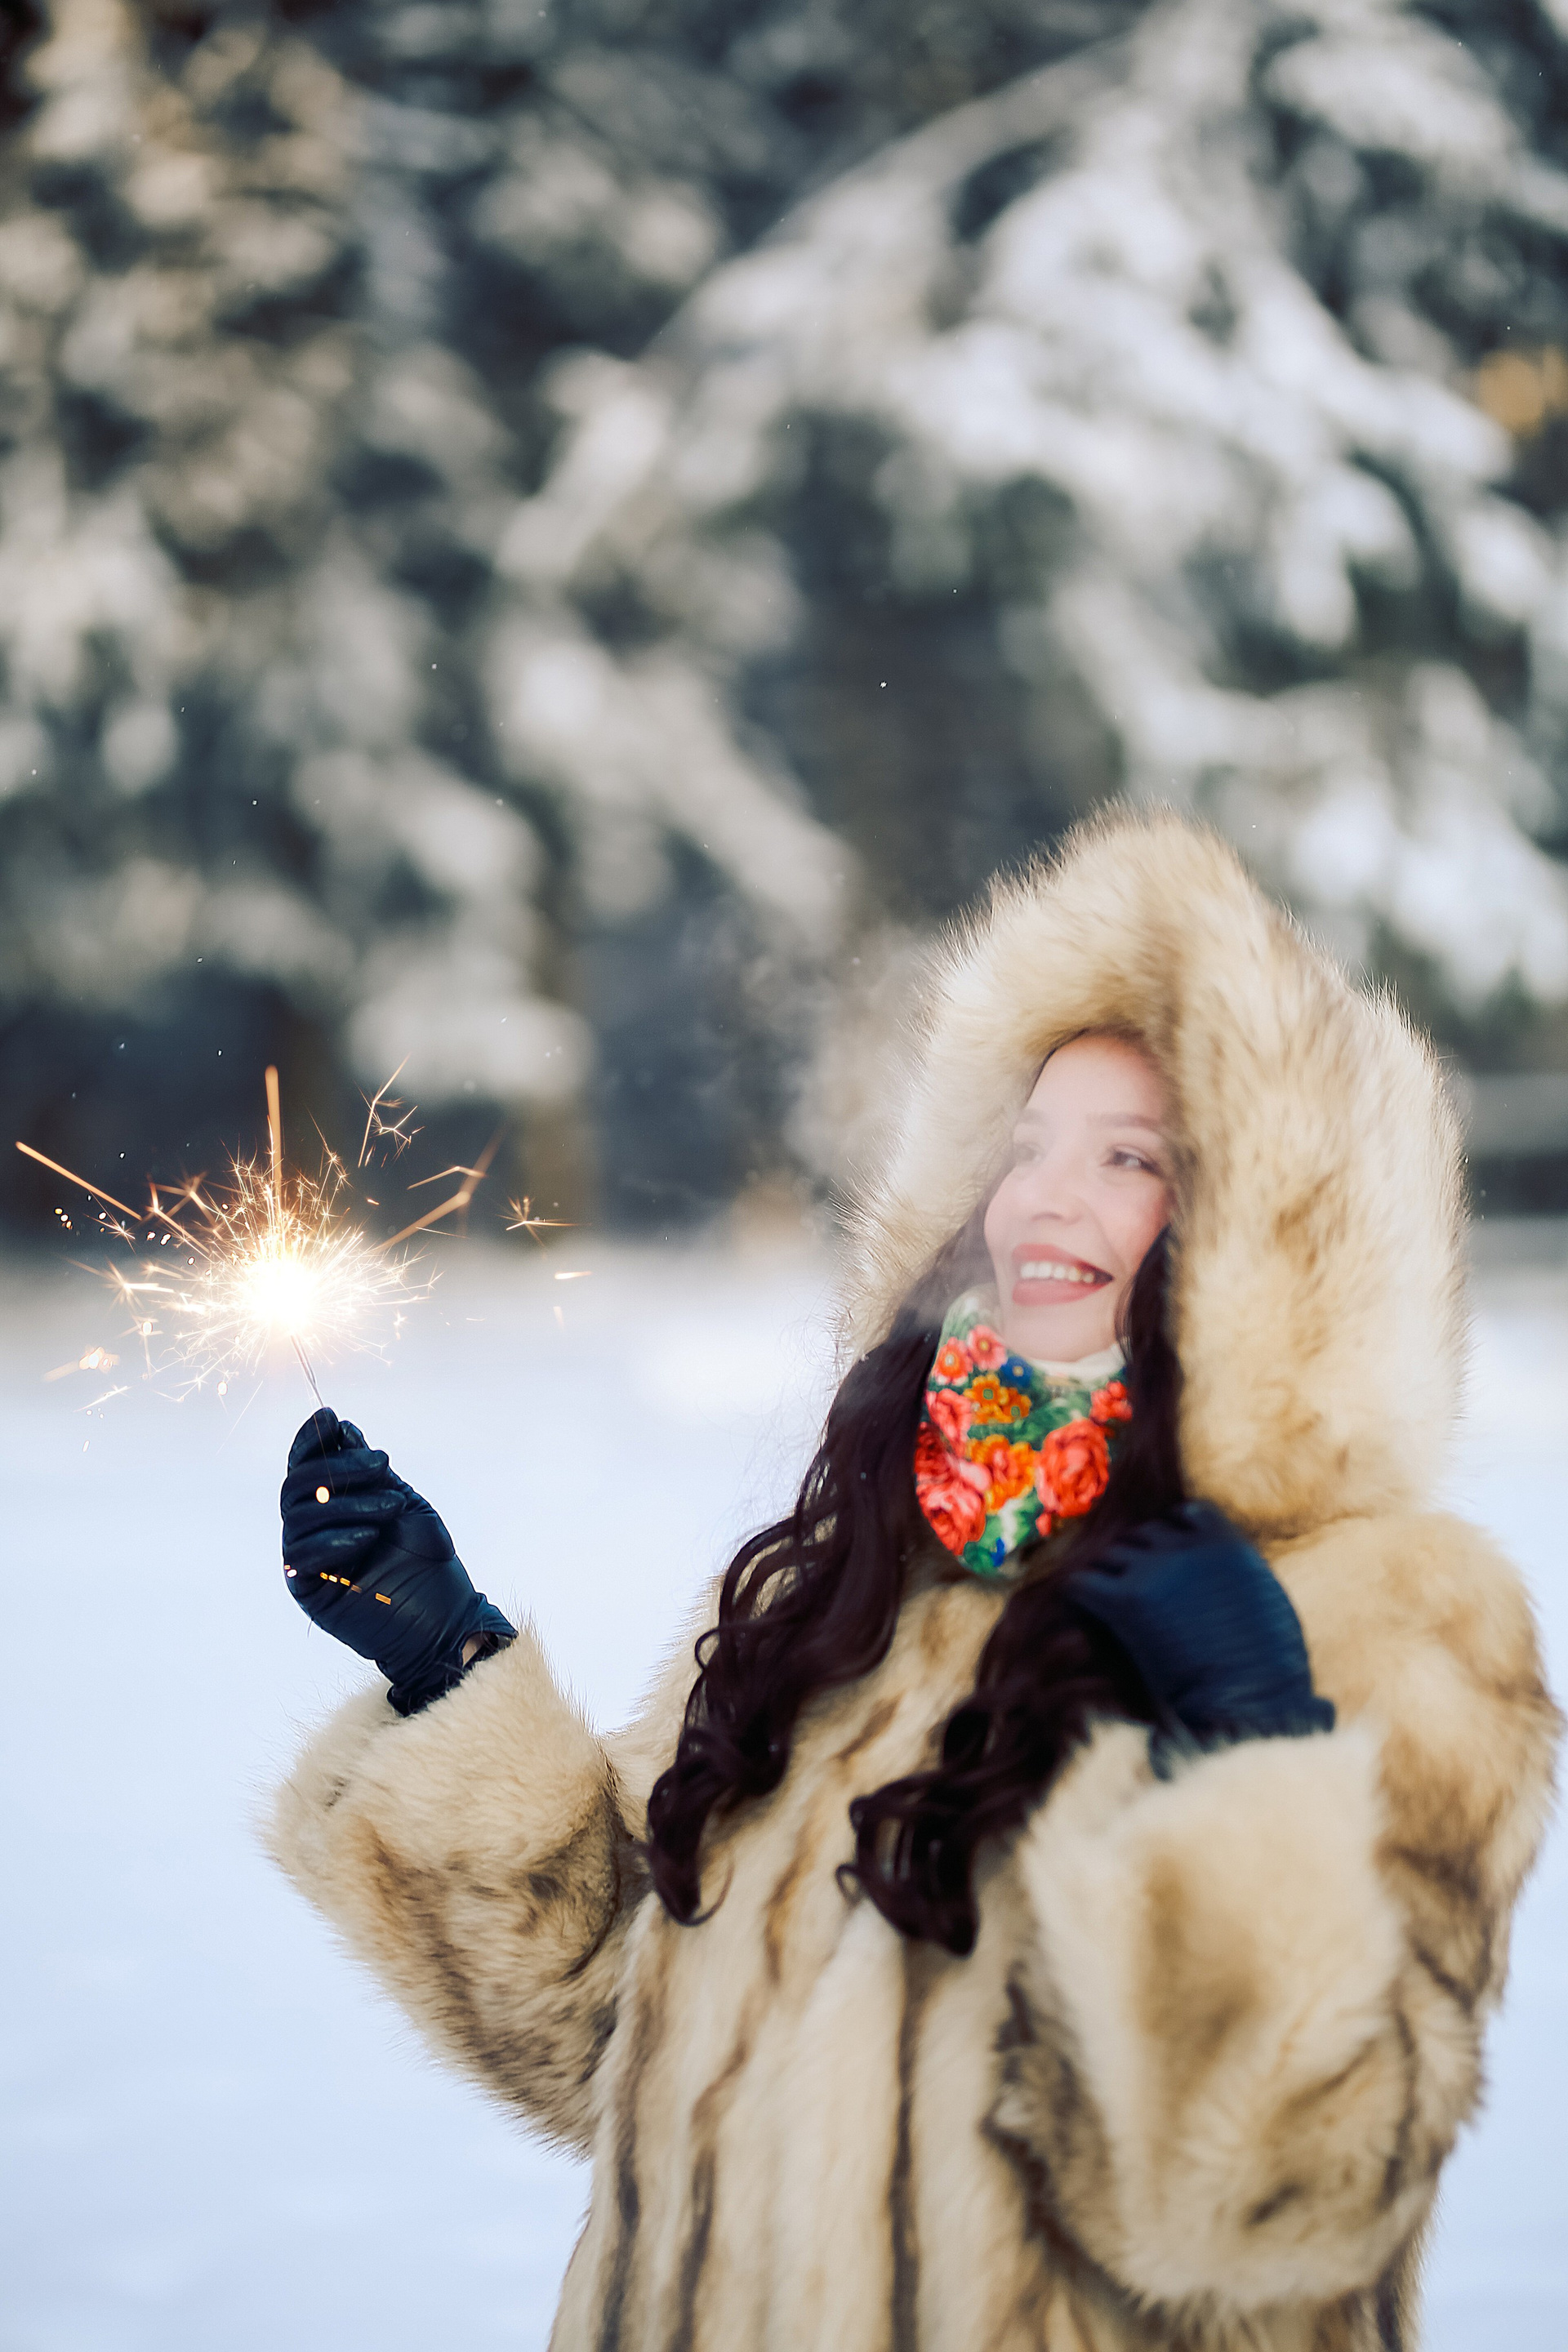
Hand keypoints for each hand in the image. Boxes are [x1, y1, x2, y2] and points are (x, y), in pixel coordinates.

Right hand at [281, 1407, 513, 1716]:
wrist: (445, 1623)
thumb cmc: (429, 1564)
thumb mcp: (406, 1505)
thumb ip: (373, 1473)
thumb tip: (342, 1429)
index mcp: (335, 1504)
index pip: (308, 1464)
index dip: (311, 1439)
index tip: (329, 1417)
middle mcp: (314, 1529)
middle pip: (298, 1485)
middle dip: (339, 1467)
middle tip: (383, 1464)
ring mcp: (309, 1560)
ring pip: (299, 1517)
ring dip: (346, 1503)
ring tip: (392, 1507)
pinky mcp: (309, 1591)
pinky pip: (302, 1558)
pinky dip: (334, 1541)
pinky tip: (368, 1538)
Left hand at [1067, 1501, 1334, 1749]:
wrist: (1251, 1707)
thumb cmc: (1272, 1676)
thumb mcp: (1270, 1608)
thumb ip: (1242, 1581)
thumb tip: (1225, 1586)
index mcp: (1229, 1546)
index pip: (1188, 1514)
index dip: (1172, 1535)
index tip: (1167, 1560)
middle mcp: (1188, 1548)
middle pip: (1143, 1534)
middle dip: (1137, 1557)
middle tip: (1133, 1590)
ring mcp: (1154, 1570)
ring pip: (1109, 1553)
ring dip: (1107, 1574)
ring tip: (1105, 1604)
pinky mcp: (1125, 1601)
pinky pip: (1082, 1582)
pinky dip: (1079, 1595)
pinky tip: (1085, 1615)